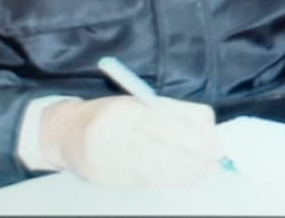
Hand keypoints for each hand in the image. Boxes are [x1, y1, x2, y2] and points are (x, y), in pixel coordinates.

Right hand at [38, 95, 221, 186]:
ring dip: (186, 171)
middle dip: (193, 157)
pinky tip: (187, 176)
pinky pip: (146, 181)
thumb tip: (207, 127)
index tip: (216, 143)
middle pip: (160, 150)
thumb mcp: (140, 102)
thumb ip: (172, 113)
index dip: (192, 137)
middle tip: (216, 158)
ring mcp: (108, 160)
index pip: (163, 124)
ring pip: (155, 169)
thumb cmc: (112, 113)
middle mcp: (114, 135)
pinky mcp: (108, 179)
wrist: (68, 133)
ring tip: (206, 168)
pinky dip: (171, 179)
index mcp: (124, 109)